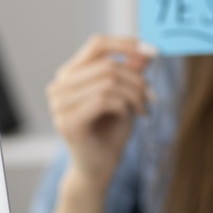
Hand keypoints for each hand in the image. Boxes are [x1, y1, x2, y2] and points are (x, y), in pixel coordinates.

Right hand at [46, 35, 155, 190]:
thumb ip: (132, 72)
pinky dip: (124, 107)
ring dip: (134, 95)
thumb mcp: (127, 95)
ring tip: (143, 108)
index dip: (126, 44)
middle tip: (152, 96)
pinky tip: (127, 117)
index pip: (97, 45)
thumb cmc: (111, 130)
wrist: (100, 168)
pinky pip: (104, 100)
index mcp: (71, 74)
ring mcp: (59, 104)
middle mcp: (59, 86)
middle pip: (107, 65)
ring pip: (108, 82)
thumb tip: (145, 51)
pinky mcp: (67, 122)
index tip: (153, 50)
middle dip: (137, 79)